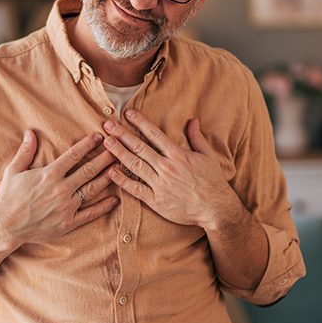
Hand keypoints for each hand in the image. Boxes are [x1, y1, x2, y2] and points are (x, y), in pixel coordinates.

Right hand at [0, 130, 118, 246]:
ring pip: (92, 189)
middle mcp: (61, 189)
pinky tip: (115, 199)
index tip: (99, 136)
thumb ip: (25, 152)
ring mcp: (66, 207)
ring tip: (121, 167)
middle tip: (118, 148)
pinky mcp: (68, 223)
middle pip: (88, 170)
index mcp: (49, 174)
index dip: (87, 144)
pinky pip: (90, 214)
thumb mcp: (13, 171)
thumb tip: (30, 132)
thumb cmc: (9, 197)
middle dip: (104, 158)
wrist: (6, 226)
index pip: (73, 155)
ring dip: (108, 177)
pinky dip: (104, 207)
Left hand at [102, 110, 240, 229]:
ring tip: (106, 142)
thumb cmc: (213, 182)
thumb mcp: (208, 156)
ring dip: (119, 152)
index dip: (140, 122)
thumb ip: (197, 138)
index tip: (128, 113)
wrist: (215, 209)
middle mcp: (166, 168)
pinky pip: (136, 189)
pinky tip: (111, 171)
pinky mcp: (156, 201)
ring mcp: (160, 184)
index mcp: (178, 155)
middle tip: (107, 124)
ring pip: (135, 165)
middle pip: (140, 147)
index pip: (154, 135)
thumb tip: (193, 120)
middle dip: (122, 134)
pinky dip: (123, 180)